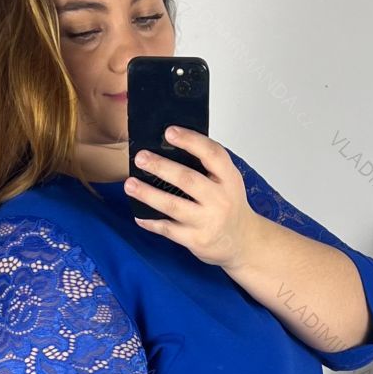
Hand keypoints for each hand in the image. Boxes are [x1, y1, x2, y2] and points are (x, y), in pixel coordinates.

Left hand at [125, 127, 261, 270]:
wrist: (242, 242)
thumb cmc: (229, 206)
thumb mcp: (228, 182)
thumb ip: (207, 167)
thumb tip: (169, 145)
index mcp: (229, 179)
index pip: (212, 154)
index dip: (190, 140)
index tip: (169, 132)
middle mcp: (220, 199)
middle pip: (187, 179)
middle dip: (160, 166)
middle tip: (140, 157)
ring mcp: (208, 221)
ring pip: (173, 205)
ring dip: (148, 194)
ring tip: (130, 184)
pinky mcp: (196, 240)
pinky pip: (168, 229)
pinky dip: (151, 222)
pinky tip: (139, 216)